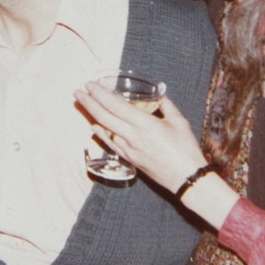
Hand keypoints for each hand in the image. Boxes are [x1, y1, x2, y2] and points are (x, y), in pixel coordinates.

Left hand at [74, 82, 206, 192]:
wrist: (187, 178)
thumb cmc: (185, 149)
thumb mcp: (179, 121)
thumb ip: (166, 105)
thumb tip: (158, 94)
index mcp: (144, 124)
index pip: (115, 106)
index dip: (100, 95)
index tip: (90, 85)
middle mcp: (132, 136)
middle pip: (104, 117)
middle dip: (89, 103)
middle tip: (78, 92)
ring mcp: (129, 149)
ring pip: (105, 130)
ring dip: (92, 116)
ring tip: (84, 105)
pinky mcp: (130, 160)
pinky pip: (111, 143)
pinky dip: (101, 133)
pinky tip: (95, 127)